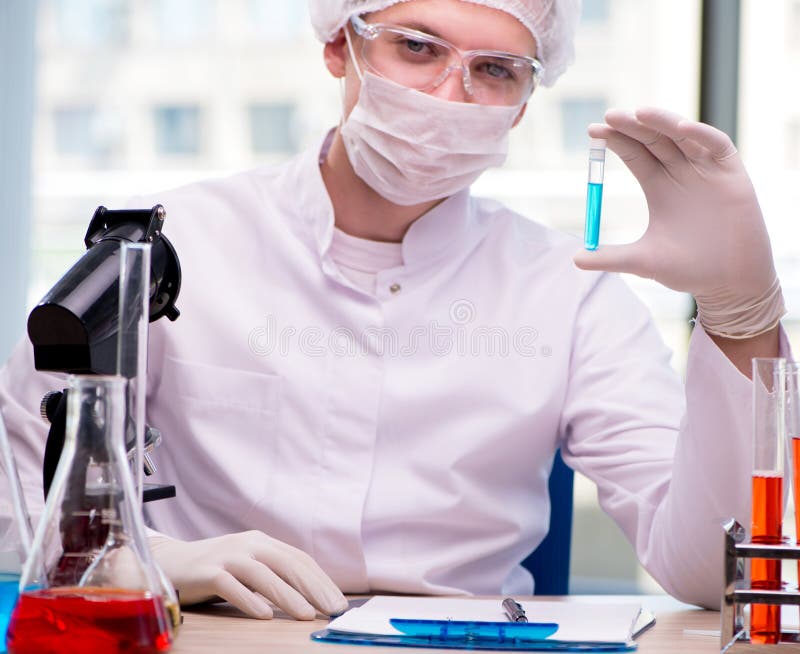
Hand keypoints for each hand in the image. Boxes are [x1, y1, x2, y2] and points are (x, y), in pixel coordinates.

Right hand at [149, 531, 348, 619]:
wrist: (170, 562)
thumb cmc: (217, 569)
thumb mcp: (249, 566)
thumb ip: (274, 575)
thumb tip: (311, 597)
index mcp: (262, 541)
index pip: (299, 559)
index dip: (321, 580)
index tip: (338, 601)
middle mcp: (248, 544)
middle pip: (287, 564)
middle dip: (313, 588)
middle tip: (332, 609)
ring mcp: (227, 556)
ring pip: (263, 575)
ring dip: (287, 596)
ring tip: (306, 615)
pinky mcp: (207, 571)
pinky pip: (231, 585)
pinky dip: (249, 600)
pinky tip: (264, 616)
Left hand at [574, 107, 783, 336]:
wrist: (730, 283)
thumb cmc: (689, 270)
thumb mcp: (643, 262)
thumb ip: (611, 258)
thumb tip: (575, 259)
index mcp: (659, 186)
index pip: (634, 153)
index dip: (616, 140)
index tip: (593, 131)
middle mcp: (681, 173)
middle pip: (654, 139)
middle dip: (632, 126)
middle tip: (609, 116)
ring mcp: (707, 171)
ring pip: (683, 136)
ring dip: (663, 122)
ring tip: (640, 113)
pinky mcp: (732, 174)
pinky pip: (717, 145)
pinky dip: (700, 134)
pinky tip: (681, 129)